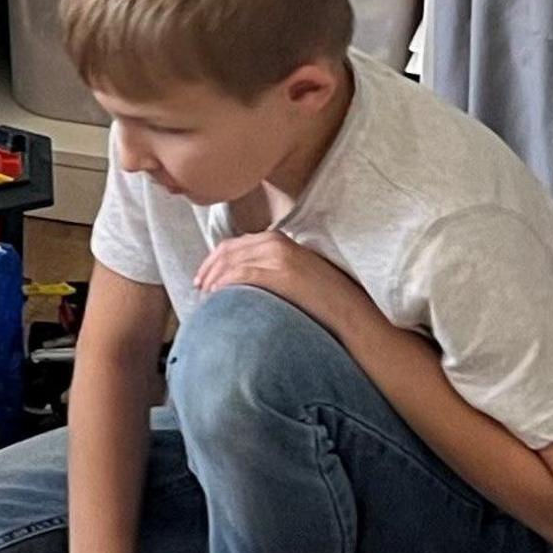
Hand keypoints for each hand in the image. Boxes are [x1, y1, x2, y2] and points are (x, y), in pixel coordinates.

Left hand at [195, 229, 373, 339]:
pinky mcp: (281, 274)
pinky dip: (223, 286)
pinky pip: (241, 276)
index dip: (214, 260)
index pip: (235, 244)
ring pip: (231, 263)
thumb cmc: (326, 300)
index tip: (204, 277)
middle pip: (227, 251)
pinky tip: (216, 298)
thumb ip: (272, 270)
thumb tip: (244, 282)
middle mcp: (277, 242)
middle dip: (208, 269)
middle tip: (198, 288)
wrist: (354, 312)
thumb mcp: (298, 274)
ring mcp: (279, 257)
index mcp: (281, 240)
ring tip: (205, 298)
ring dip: (212, 280)